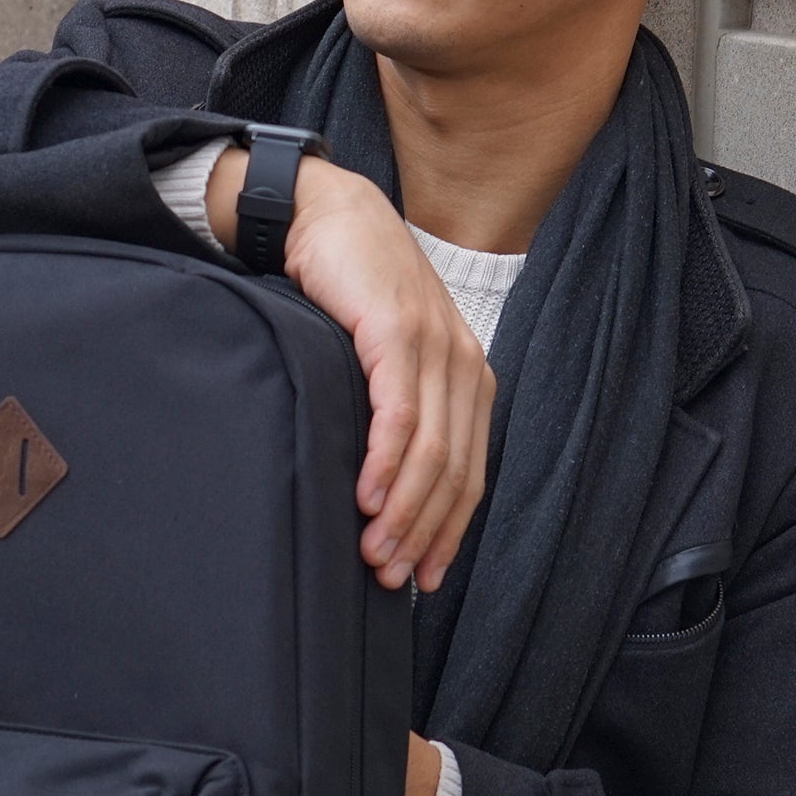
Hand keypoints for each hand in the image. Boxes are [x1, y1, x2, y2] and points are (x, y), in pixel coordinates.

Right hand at [207, 147, 493, 592]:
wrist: (326, 216)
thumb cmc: (348, 293)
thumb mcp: (383, 359)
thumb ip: (397, 412)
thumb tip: (383, 490)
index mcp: (467, 379)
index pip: (469, 474)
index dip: (448, 532)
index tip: (424, 578)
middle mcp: (462, 366)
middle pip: (456, 473)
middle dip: (426, 534)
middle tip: (392, 579)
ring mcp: (434, 347)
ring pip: (432, 452)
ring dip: (405, 511)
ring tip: (376, 553)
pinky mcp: (396, 332)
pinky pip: (399, 413)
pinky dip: (386, 463)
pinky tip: (367, 498)